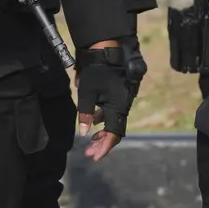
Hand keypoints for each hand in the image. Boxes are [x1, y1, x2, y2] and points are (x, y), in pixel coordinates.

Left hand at [76, 41, 136, 162]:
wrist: (106, 50)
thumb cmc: (95, 71)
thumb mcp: (86, 93)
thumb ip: (86, 113)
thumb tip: (85, 132)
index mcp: (117, 107)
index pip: (114, 134)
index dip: (105, 147)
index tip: (95, 157)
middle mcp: (123, 105)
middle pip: (115, 130)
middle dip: (102, 143)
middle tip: (90, 153)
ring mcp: (122, 99)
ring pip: (113, 121)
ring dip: (102, 132)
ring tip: (90, 141)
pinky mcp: (119, 94)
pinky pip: (113, 112)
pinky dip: (104, 119)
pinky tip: (94, 121)